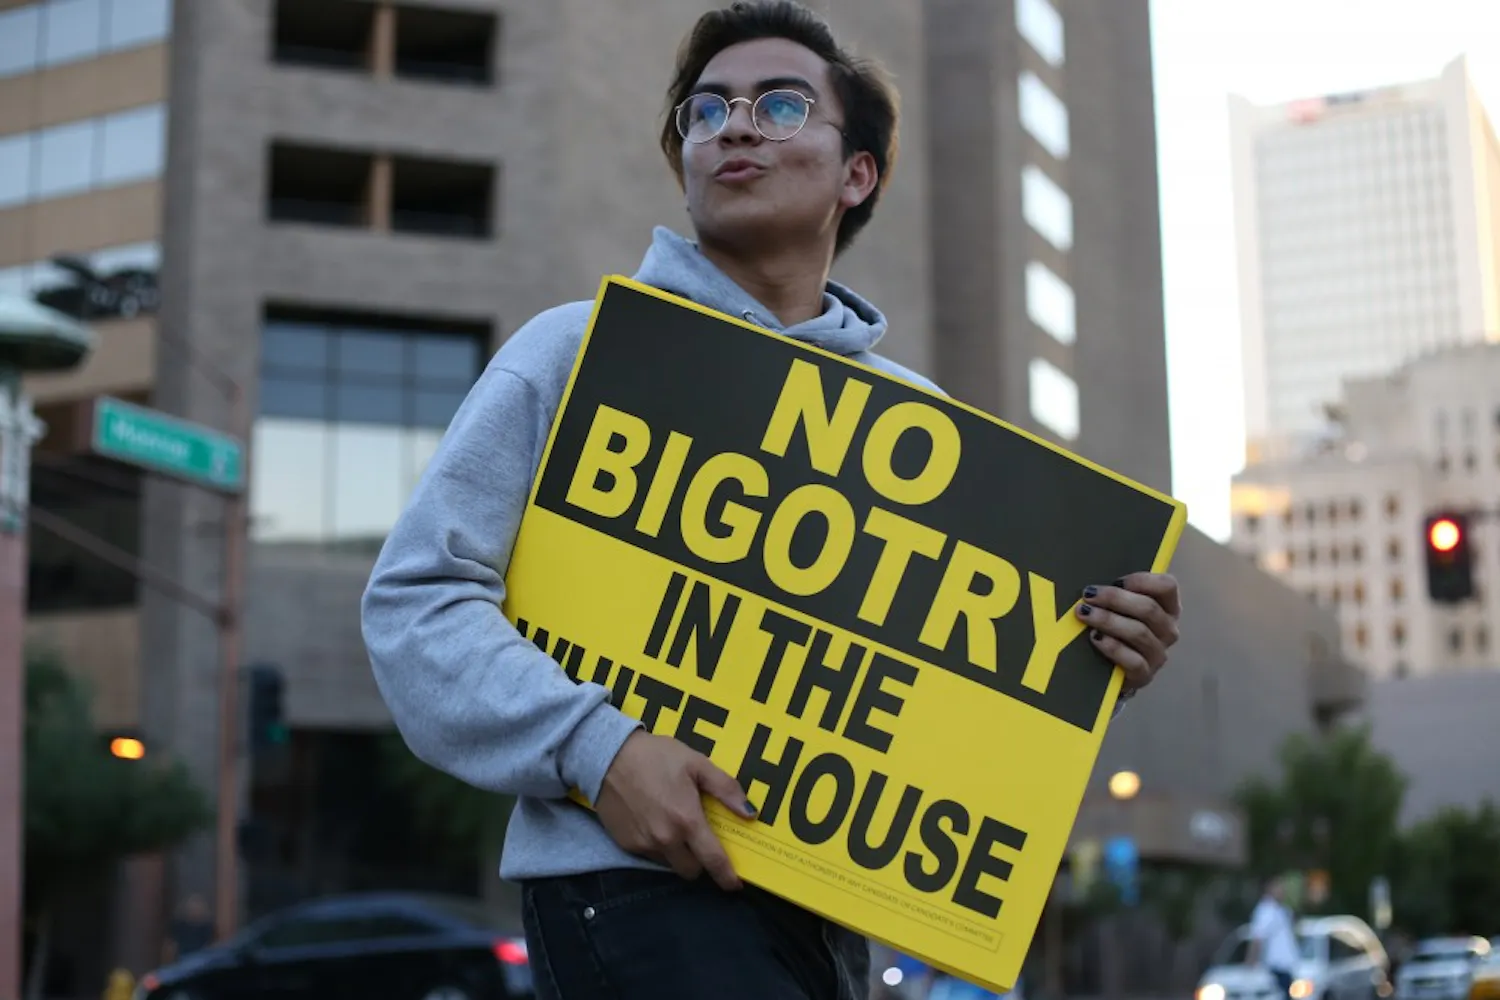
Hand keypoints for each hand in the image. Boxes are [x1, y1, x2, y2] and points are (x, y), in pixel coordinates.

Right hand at [594, 730, 756, 890]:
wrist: (608, 755)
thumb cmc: (656, 756)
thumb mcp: (696, 763)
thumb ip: (726, 789)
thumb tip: (750, 813)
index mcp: (687, 820)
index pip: (713, 861)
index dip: (727, 877)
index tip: (735, 884)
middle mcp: (666, 839)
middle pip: (691, 871)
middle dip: (699, 862)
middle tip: (699, 842)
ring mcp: (644, 845)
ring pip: (669, 865)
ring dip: (677, 855)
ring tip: (674, 829)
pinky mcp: (626, 844)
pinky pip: (649, 856)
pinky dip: (657, 847)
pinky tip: (653, 823)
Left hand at [1075, 572, 1180, 694]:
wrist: (1112, 669)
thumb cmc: (1116, 628)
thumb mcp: (1121, 607)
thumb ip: (1116, 591)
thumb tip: (1093, 577)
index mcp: (1168, 607)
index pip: (1167, 586)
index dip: (1142, 580)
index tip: (1116, 580)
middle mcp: (1168, 630)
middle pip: (1148, 608)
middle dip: (1115, 598)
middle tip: (1089, 595)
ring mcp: (1158, 654)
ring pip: (1139, 632)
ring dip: (1108, 620)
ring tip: (1085, 613)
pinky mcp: (1145, 675)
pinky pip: (1133, 660)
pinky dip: (1112, 647)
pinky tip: (1095, 638)